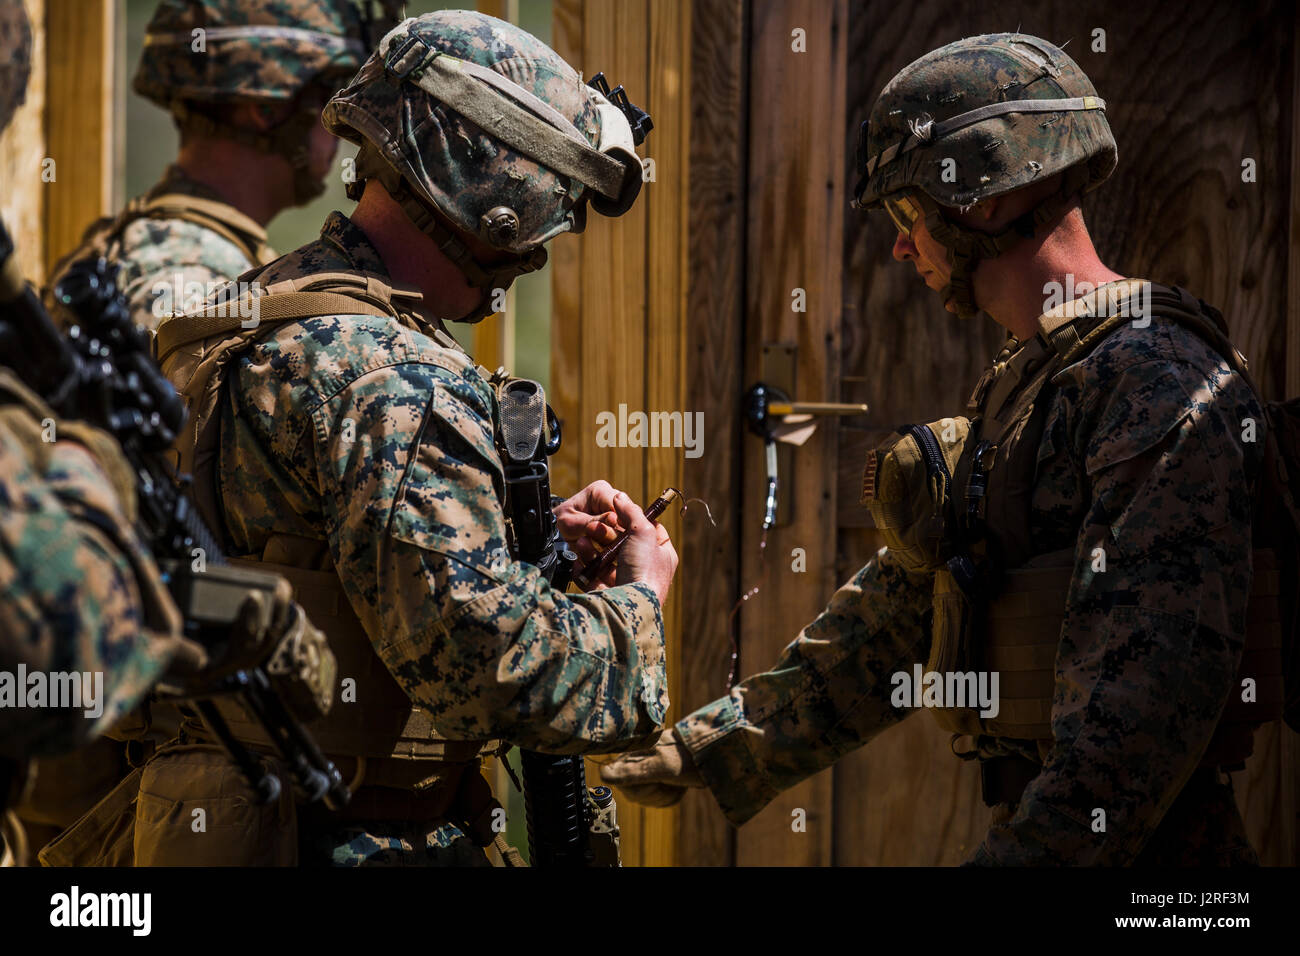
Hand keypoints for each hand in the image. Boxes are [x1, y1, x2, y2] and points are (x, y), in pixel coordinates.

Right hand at [554, 482, 679, 602]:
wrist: (629, 606)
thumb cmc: (644, 570)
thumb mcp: (643, 532)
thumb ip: (631, 512)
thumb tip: (621, 496)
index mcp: (661, 555)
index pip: (649, 530)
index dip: (633, 519)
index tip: (617, 512)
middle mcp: (644, 568)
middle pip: (622, 545)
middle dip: (605, 534)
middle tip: (593, 526)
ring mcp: (625, 581)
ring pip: (604, 560)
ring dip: (591, 548)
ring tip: (583, 540)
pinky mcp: (607, 592)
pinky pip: (592, 576)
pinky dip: (584, 567)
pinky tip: (578, 559)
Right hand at [599, 728, 703, 807]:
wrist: (714, 751)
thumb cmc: (687, 756)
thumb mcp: (660, 766)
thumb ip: (630, 772)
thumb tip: (602, 775)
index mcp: (632, 754)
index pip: (619, 782)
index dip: (637, 789)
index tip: (654, 783)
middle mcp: (637, 759)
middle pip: (633, 792)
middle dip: (653, 794)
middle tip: (670, 784)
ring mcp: (648, 767)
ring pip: (646, 796)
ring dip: (663, 796)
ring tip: (677, 784)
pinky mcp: (659, 775)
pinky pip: (657, 796)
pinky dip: (669, 796)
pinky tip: (679, 788)